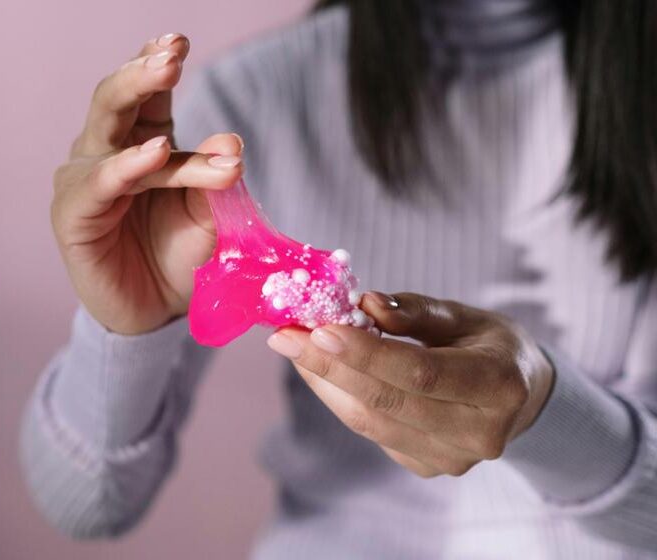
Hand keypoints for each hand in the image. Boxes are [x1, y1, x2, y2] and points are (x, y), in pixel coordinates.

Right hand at [51, 33, 244, 333]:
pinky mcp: (74, 214)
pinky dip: (127, 165)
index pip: (148, 95)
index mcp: (144, 143)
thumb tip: (231, 141)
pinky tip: (155, 151)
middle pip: (117, 99)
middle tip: (173, 52)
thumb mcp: (208, 215)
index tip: (179, 40)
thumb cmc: (179, 256)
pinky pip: (101, 184)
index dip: (158, 62)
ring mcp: (87, 180)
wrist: (156, 311)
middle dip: (143, 71)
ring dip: (141, 101)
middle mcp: (109, 152)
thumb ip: (216, 180)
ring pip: (114, 134)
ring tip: (171, 75)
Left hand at [266, 292, 554, 476]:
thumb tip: (363, 306)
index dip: (366, 353)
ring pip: (371, 423)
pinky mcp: (427, 466)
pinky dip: (340, 399)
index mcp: (500, 385)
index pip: (421, 373)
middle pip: (388, 403)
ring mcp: (453, 458)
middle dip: (328, 367)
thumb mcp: (464, 315)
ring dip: (325, 383)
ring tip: (292, 347)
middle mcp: (480, 433)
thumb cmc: (489, 345)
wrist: (521, 397)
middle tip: (283, 336)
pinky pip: (372, 432)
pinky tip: (321, 370)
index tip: (318, 329)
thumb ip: (414, 312)